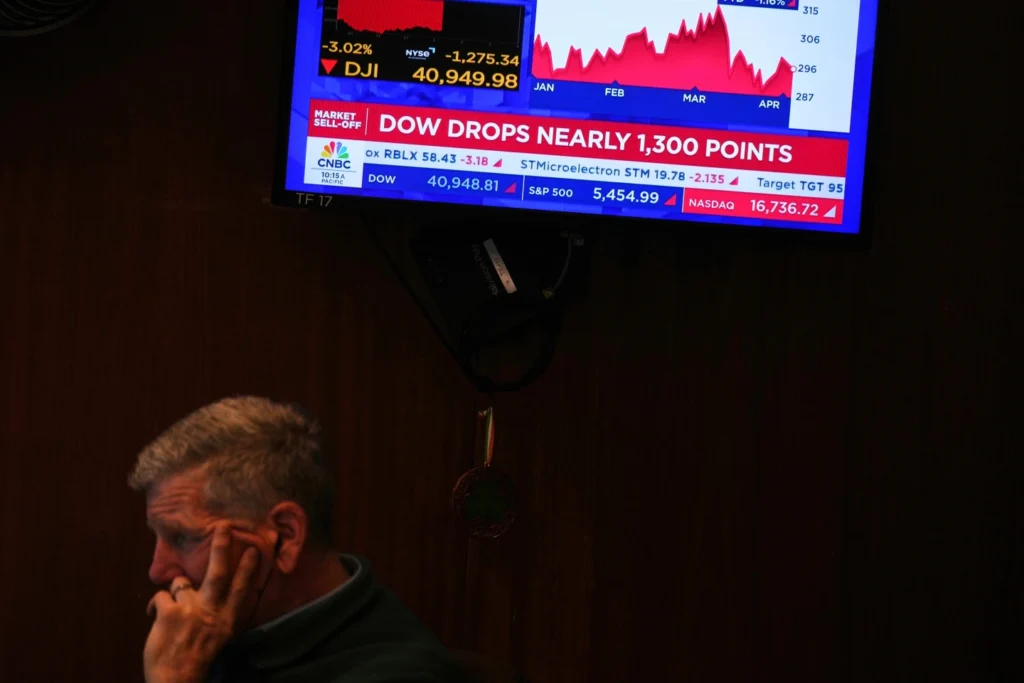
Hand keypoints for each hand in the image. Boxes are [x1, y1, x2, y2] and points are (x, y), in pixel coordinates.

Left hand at [143, 522, 259, 682]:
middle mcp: (211, 611)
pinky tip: (156, 618)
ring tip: (174, 610)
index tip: (253, 550)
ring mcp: (190, 610)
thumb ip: (218, 614)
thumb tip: (213, 593)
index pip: (241, 589)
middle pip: (218, 573)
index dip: (247, 568)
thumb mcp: (219, 637)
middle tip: (223, 527)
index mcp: (226, 619)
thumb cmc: (197, 659)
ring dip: (176, 593)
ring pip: (181, 584)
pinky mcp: (169, 613)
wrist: (176, 679)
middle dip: (221, 548)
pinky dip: (156, 607)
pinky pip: (161, 597)